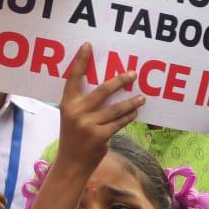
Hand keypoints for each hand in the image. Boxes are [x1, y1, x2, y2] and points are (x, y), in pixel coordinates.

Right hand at [55, 44, 143, 176]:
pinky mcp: (99, 137)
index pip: (73, 78)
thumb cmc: (74, 136)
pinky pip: (119, 123)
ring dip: (131, 102)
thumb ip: (84, 104)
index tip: (88, 45)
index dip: (80, 61)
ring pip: (116, 109)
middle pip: (102, 90)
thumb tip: (109, 89)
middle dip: (120, 81)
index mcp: (67, 104)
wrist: (72, 162)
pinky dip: (129, 117)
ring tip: (142, 97)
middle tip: (133, 74)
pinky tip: (135, 112)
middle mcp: (76, 112)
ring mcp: (88, 125)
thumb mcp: (73, 117)